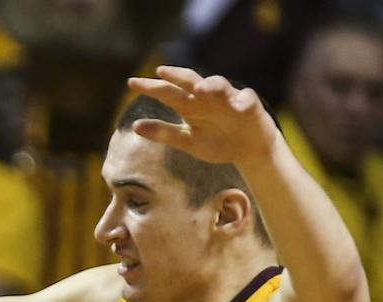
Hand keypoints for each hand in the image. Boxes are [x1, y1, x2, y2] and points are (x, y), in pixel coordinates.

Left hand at [123, 67, 278, 168]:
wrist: (248, 150)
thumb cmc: (217, 142)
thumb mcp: (188, 141)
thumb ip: (164, 133)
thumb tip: (135, 126)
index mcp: (190, 107)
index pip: (168, 93)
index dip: (152, 87)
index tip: (131, 82)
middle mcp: (207, 98)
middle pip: (190, 81)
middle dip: (176, 75)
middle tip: (161, 71)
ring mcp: (229, 99)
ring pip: (219, 85)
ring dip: (210, 85)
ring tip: (199, 88)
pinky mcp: (251, 105)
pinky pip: (247, 100)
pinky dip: (242, 101)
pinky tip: (238, 106)